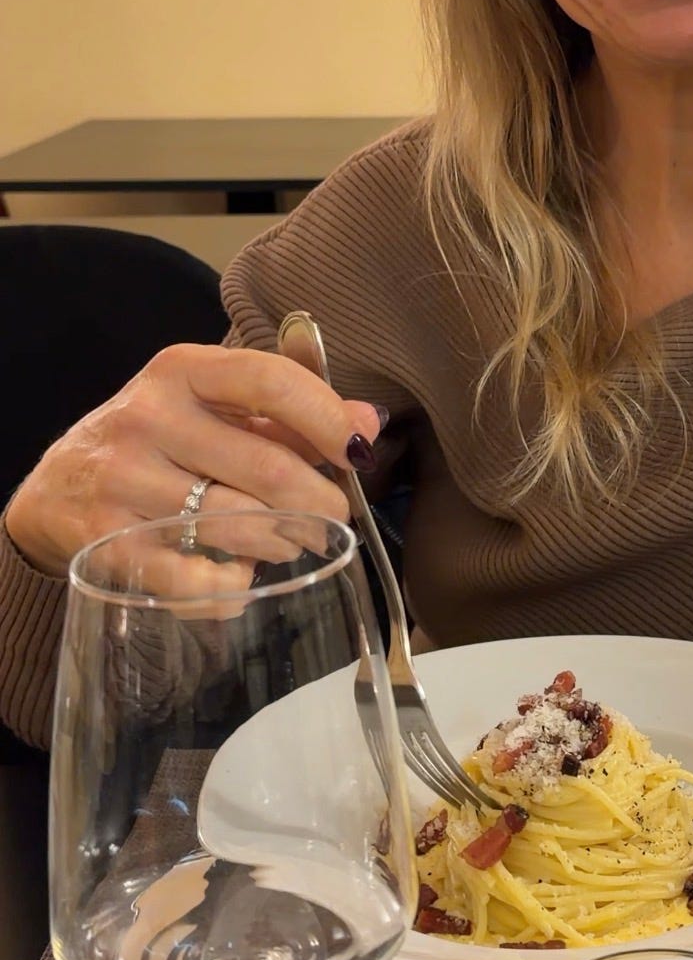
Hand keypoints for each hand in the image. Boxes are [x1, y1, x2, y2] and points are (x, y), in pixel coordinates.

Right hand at [4, 344, 384, 583]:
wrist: (56, 490)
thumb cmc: (155, 443)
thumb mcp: (211, 411)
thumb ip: (288, 415)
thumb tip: (369, 422)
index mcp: (181, 372)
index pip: (269, 381)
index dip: (326, 418)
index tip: (357, 452)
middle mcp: (148, 419)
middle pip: (265, 467)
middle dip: (318, 502)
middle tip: (334, 518)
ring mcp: (123, 482)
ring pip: (238, 524)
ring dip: (282, 542)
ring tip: (290, 542)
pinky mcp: (108, 543)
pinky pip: (196, 579)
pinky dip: (233, 587)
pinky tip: (240, 578)